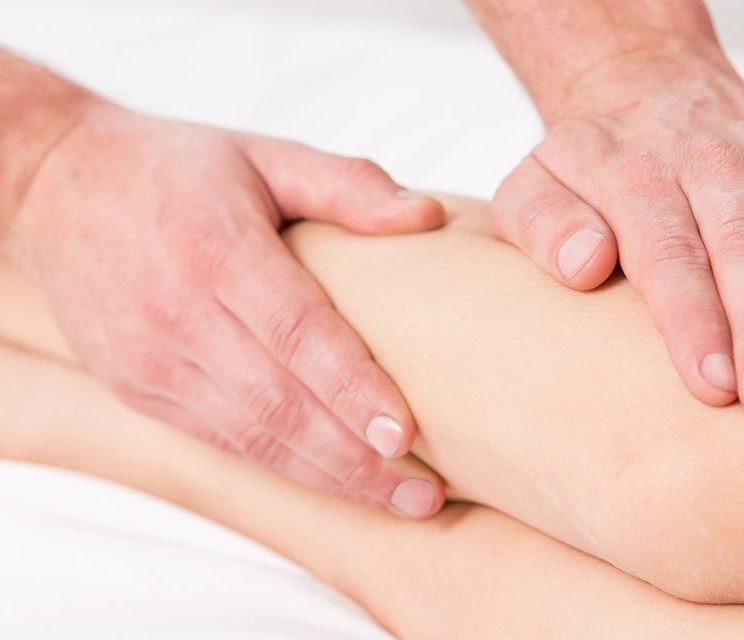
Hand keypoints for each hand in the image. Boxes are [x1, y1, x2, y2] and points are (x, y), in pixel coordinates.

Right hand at [7, 101, 445, 515]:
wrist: (58, 187)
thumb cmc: (179, 170)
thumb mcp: (263, 154)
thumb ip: (347, 184)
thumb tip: (429, 216)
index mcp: (217, 248)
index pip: (296, 331)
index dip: (351, 387)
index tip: (407, 434)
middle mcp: (178, 313)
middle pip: (279, 404)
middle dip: (356, 460)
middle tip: (425, 494)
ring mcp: (151, 360)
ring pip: (251, 437)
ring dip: (328, 476)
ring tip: (397, 499)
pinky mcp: (138, 388)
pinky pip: (221, 439)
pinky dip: (282, 466)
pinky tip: (335, 479)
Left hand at [491, 43, 743, 417]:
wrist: (642, 82)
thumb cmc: (584, 159)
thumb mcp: (532, 186)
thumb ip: (545, 226)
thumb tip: (586, 265)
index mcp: (634, 174)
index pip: (668, 255)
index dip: (692, 322)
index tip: (711, 382)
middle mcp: (705, 164)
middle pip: (741, 252)